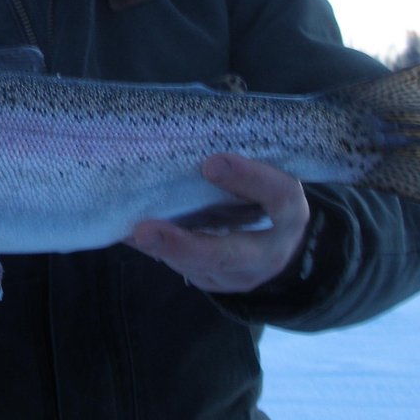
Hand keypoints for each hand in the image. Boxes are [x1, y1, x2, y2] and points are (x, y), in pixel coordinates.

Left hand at [127, 153, 309, 292]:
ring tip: (131, 231)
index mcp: (290, 214)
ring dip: (163, 251)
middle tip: (145, 231)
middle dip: (183, 246)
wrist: (276, 241)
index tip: (211, 163)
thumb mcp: (270, 172)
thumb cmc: (266, 192)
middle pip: (228, 255)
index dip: (249, 179)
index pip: (279, 197)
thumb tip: (200, 138)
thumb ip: (244, 159)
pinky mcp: (215, 281)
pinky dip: (156, 250)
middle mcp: (269, 253)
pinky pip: (184, 269)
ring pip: (199, 268)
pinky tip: (129, 234)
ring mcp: (240, 275)